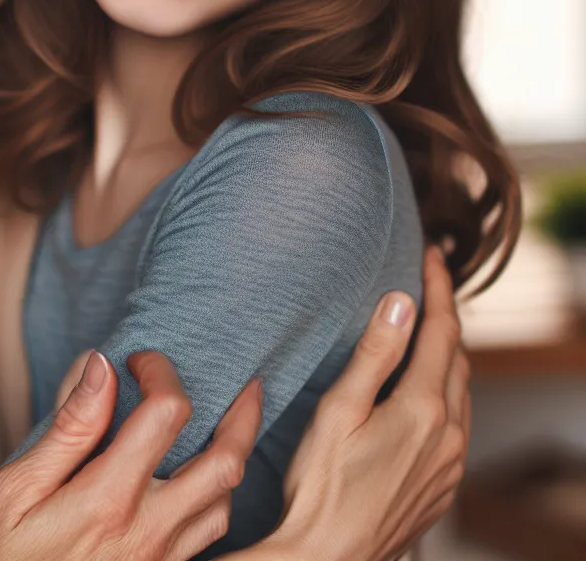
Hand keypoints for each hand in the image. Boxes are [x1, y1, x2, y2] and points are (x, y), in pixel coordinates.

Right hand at [0, 350, 262, 560]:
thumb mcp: (14, 490)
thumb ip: (69, 428)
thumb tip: (101, 366)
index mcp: (108, 499)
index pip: (167, 413)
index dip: (160, 371)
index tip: (138, 361)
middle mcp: (148, 530)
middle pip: (224, 461)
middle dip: (243, 414)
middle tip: (244, 384)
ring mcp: (161, 560)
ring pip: (225, 501)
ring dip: (231, 458)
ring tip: (227, 426)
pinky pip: (208, 534)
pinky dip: (215, 496)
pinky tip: (198, 480)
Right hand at [239, 246, 468, 560]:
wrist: (329, 556)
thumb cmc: (321, 484)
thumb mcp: (339, 408)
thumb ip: (375, 353)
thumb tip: (401, 301)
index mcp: (423, 410)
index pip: (441, 331)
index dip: (438, 287)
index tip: (431, 253)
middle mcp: (449, 436)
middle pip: (458, 358)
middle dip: (446, 315)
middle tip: (429, 281)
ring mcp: (450, 465)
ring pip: (462, 392)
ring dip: (448, 353)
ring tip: (428, 326)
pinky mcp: (443, 486)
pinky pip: (458, 423)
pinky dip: (447, 390)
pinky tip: (426, 388)